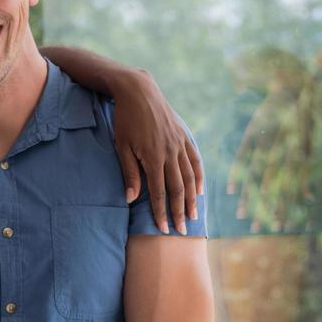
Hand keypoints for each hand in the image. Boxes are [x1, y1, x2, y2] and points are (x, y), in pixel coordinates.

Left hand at [110, 69, 203, 234]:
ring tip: (194, 216)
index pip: (158, 192)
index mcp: (153, 158)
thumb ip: (129, 173)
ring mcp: (179, 144)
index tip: (164, 228)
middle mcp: (170, 153)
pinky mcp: (183, 136)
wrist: (138, 90)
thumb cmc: (125, 119)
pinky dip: (199, 176)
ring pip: (189, 177)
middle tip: (182, 231)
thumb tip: (131, 199)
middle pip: (177, 189)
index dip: (161, 212)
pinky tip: (200, 190)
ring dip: (191, 199)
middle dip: (179, 212)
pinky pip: (195, 160)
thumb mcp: (122, 146)